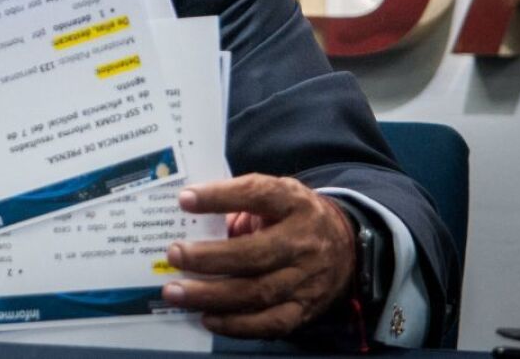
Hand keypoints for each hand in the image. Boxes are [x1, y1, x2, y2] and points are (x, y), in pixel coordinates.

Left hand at [161, 174, 355, 337]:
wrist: (345, 245)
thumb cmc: (291, 216)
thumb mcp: (273, 196)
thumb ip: (237, 203)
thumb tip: (187, 217)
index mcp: (292, 202)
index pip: (257, 194)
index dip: (220, 197)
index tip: (184, 200)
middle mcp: (303, 241)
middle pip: (254, 253)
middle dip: (208, 257)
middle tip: (174, 255)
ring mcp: (306, 279)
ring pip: (258, 292)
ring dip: (212, 295)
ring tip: (176, 292)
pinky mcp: (305, 309)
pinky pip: (270, 323)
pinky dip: (237, 325)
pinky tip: (207, 317)